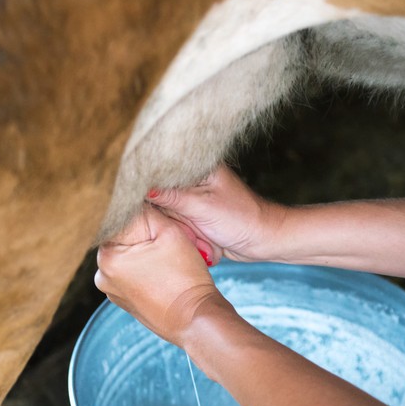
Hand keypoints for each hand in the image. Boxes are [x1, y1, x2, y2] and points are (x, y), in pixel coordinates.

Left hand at [95, 205, 224, 346]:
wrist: (196, 320)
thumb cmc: (185, 279)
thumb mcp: (170, 233)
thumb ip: (148, 211)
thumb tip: (135, 198)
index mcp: (107, 256)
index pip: (119, 219)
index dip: (141, 213)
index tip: (157, 217)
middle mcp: (102, 274)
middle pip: (122, 238)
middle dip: (143, 234)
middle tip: (166, 239)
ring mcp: (111, 290)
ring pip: (128, 255)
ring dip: (144, 251)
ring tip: (166, 258)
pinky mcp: (124, 299)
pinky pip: (132, 273)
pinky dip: (145, 268)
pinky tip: (163, 272)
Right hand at [146, 165, 283, 264]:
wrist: (263, 240)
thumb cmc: (241, 218)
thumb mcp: (202, 207)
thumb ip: (171, 196)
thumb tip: (141, 189)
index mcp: (197, 165)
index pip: (160, 169)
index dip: (147, 184)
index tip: (143, 201)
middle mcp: (192, 178)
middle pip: (158, 191)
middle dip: (166, 211)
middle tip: (186, 222)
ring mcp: (192, 197)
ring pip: (165, 210)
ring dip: (175, 224)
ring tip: (197, 232)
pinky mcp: (193, 214)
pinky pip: (175, 222)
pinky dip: (181, 231)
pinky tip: (196, 237)